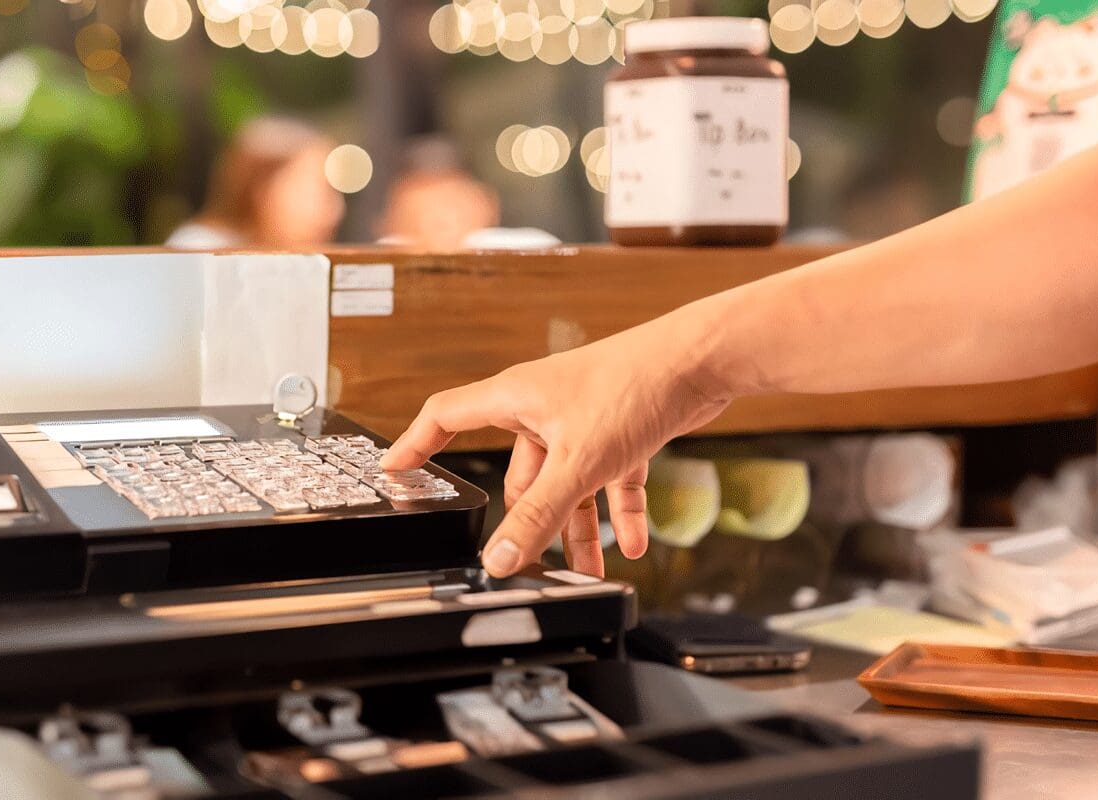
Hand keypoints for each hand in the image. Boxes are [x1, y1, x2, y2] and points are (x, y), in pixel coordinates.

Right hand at [380, 313, 729, 577]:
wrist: (701, 360)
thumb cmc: (634, 385)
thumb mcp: (578, 463)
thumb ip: (538, 515)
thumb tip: (500, 558)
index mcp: (515, 398)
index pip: (446, 417)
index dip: (417, 445)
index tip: (395, 472)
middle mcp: (543, 406)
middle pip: (519, 473)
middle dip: (529, 521)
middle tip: (530, 564)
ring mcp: (582, 418)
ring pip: (569, 483)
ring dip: (580, 528)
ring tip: (590, 570)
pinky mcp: (620, 429)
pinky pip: (611, 479)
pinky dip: (620, 511)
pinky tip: (634, 545)